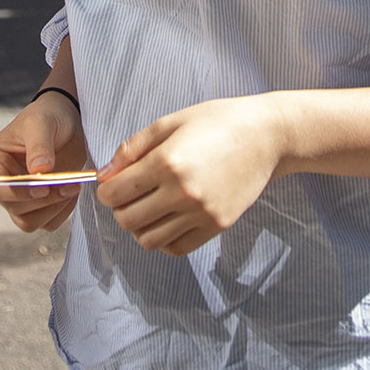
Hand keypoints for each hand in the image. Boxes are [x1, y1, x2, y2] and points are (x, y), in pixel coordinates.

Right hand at [0, 92, 90, 232]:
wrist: (66, 122)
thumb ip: (39, 145)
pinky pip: (47, 223)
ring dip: (53, 208)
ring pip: (29, 222)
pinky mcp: (37, 207)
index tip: (43, 188)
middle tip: (69, 183)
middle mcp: (0, 184)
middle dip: (43, 199)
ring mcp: (18, 198)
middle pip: (15, 208)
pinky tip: (71, 191)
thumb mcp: (41, 123)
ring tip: (72, 186)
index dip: (16, 193)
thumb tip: (39, 169)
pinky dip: (62, 212)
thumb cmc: (47, 117)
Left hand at [96, 95, 285, 257]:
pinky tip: (168, 218)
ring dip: (140, 226)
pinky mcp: (217, 226)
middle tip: (128, 195)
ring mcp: (201, 213)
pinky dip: (164, 238)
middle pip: (128, 220)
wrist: (265, 136)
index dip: (105, 191)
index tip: (110, 186)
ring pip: (149, 240)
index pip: (116, 193)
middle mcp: (182, 192)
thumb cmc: (218, 122)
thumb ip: (132, 148)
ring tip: (148, 207)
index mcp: (167, 162)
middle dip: (119, 209)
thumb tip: (104, 174)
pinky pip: (176, 248)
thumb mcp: (170, 122)